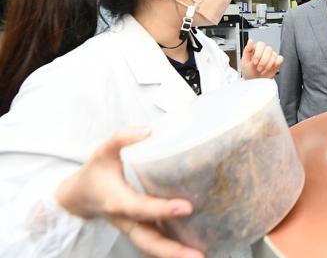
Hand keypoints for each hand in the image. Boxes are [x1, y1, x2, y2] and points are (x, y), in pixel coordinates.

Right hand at [55, 128, 203, 257]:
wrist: (76, 198)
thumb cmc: (93, 174)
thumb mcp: (103, 152)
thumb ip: (122, 139)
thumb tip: (148, 131)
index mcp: (117, 201)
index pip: (141, 208)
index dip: (162, 210)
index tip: (186, 208)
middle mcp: (126, 220)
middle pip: (149, 241)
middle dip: (172, 251)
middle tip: (198, 255)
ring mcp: (133, 228)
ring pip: (153, 247)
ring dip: (175, 255)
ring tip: (201, 257)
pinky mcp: (140, 230)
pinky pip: (156, 243)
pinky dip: (172, 249)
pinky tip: (194, 249)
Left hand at [240, 39, 282, 78]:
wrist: (255, 81)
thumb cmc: (249, 72)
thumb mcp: (244, 62)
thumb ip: (247, 50)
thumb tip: (251, 40)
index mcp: (256, 48)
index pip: (261, 44)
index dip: (258, 54)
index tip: (254, 63)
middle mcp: (264, 50)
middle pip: (268, 49)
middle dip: (263, 61)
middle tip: (259, 68)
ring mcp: (271, 55)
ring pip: (274, 55)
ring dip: (268, 65)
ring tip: (263, 71)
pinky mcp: (277, 61)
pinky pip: (280, 59)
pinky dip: (276, 64)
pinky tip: (270, 68)